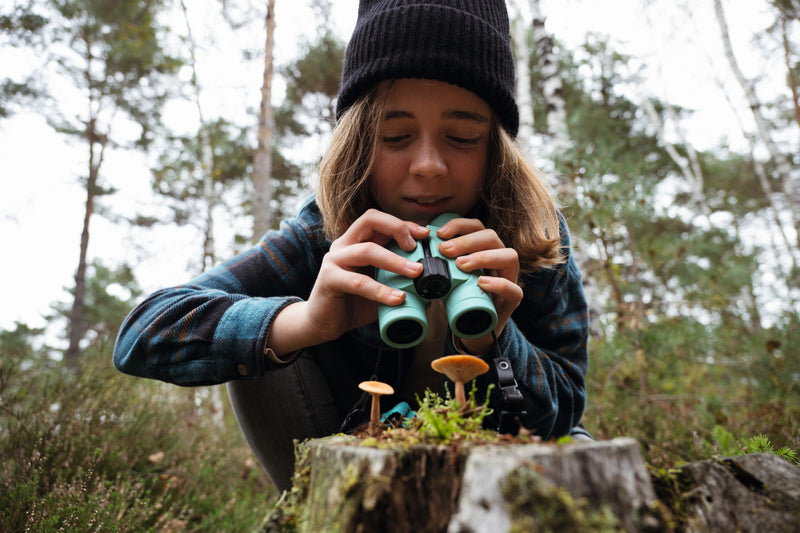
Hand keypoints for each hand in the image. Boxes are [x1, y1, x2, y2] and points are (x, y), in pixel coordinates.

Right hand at [272, 209, 429, 352]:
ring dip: (395, 260)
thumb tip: (432, 287)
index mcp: (357, 241)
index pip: (380, 220)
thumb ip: (401, 283)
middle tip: (418, 247)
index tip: (426, 234)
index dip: (403, 223)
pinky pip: (359, 282)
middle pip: (370, 220)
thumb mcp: (382, 288)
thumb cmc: (354, 303)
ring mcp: (335, 260)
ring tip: (416, 272)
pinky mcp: (329, 279)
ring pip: (367, 250)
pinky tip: (398, 299)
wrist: (324, 324)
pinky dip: (381, 290)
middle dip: (398, 229)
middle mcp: (344, 245)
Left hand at [435, 217, 522, 353]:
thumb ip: (438, 264)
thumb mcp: (447, 277)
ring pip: (509, 256)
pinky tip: (481, 282)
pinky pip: (513, 289)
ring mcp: (510, 278)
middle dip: (466, 241)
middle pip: (492, 237)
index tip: (439, 233)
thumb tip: (416, 251)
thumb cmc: (460, 299)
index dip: (459, 225)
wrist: (473, 330)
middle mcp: (500, 259)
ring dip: (483, 257)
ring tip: (461, 265)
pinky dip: (498, 283)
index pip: (477, 227)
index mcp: (485, 249)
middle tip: (445, 250)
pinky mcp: (513, 300)